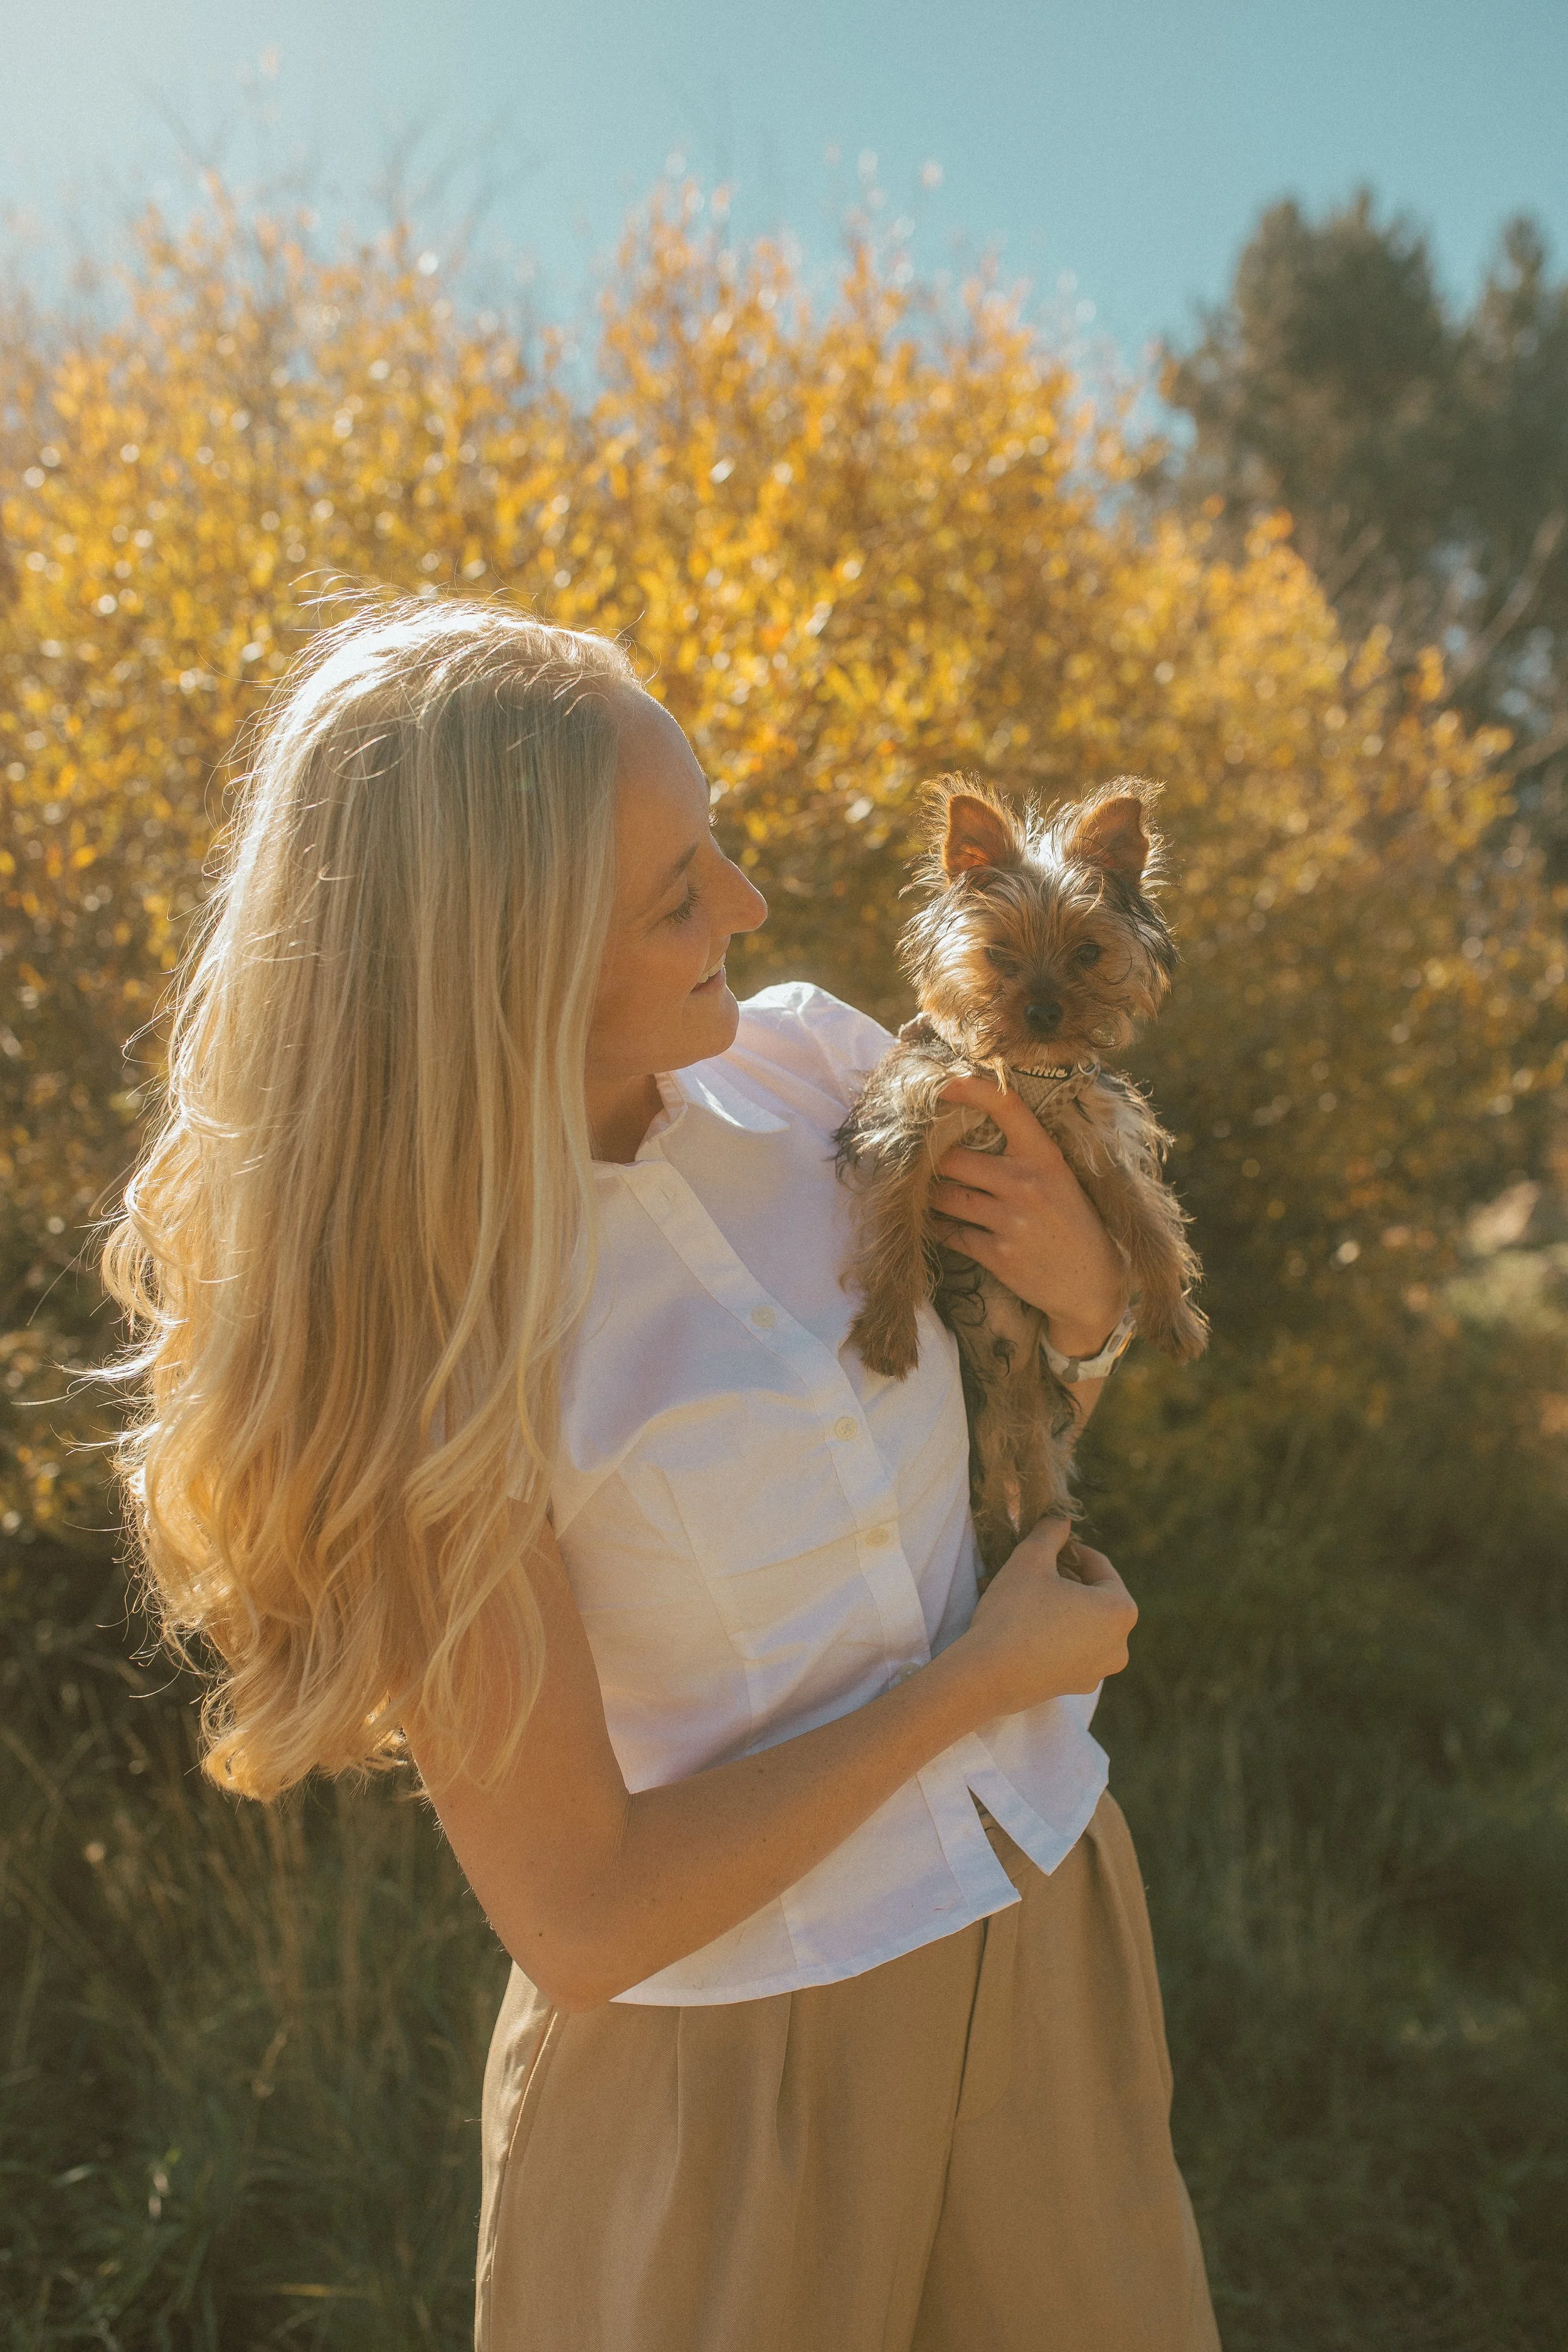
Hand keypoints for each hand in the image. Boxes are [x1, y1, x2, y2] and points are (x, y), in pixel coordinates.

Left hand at [932, 1074, 1127, 1356]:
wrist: (1093, 1285)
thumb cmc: (1073, 1224)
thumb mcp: (1060, 1178)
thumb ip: (1024, 1154)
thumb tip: (967, 1130)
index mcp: (1045, 1156)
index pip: (1006, 1106)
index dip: (969, 1089)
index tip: (941, 1085)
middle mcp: (1026, 1183)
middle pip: (953, 1158)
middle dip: (932, 1160)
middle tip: (919, 1159)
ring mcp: (1011, 1220)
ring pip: (945, 1197)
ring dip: (930, 1196)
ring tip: (925, 1192)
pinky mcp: (998, 1254)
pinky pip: (950, 1233)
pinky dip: (938, 1228)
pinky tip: (936, 1224)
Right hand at [958, 1516, 1136, 1716]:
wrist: (986, 1675)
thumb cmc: (1014, 1612)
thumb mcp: (1030, 1558)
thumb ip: (1051, 1532)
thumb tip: (1062, 1519)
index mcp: (1120, 1611)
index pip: (1100, 1567)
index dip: (1071, 1550)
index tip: (1047, 1545)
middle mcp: (1119, 1645)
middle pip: (1093, 1597)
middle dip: (1064, 1579)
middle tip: (1033, 1568)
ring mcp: (1098, 1671)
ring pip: (1080, 1624)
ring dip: (1056, 1605)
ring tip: (1022, 1593)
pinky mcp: (1075, 1686)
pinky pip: (1069, 1649)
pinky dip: (1052, 1633)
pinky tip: (1021, 1624)